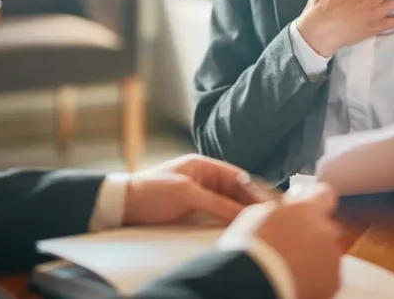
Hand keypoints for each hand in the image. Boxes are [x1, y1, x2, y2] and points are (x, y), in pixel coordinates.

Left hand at [123, 155, 259, 225]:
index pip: (237, 176)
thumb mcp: (187, 195)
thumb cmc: (151, 192)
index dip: (254, 188)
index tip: (270, 201)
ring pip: (226, 204)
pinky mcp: (191, 211)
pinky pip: (215, 214)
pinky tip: (236, 229)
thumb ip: (217, 203)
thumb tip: (244, 213)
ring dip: (239, 213)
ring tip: (256, 224)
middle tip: (268, 216)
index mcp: (203, 166)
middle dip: (249, 202)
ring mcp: (198, 195)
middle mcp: (203, 179)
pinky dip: (226, 220)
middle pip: (234, 191)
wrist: (122, 206)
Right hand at [222, 183, 342, 298]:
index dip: (315, 199)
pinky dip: (316, 278)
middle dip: (312, 232)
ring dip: (314, 255)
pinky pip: (328, 275)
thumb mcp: (258, 215)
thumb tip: (286, 211)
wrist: (254, 283)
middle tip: (291, 244)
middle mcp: (325, 230)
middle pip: (325, 227)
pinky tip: (297, 281)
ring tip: (292, 268)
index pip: (325, 193)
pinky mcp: (334, 281)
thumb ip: (280, 210)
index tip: (305, 206)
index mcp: (307, 209)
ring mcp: (332, 257)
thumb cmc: (250, 246)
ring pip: (327, 252)